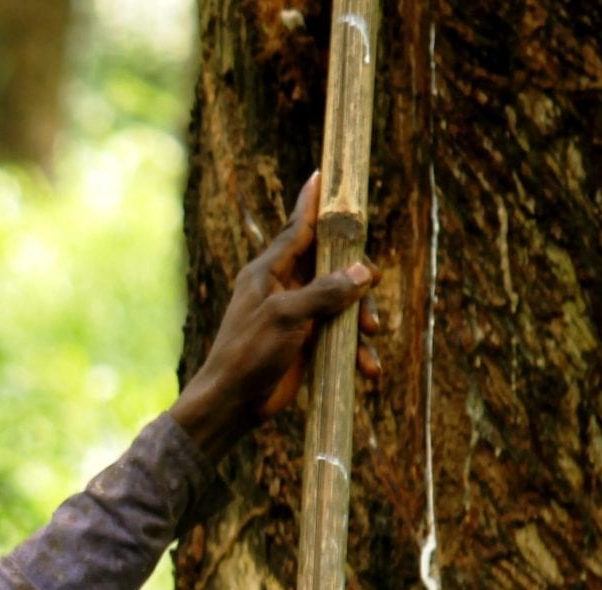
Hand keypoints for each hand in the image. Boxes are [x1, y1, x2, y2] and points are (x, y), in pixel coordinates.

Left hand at [169, 172, 384, 461]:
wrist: (232, 404)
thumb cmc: (247, 354)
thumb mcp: (285, 317)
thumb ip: (323, 292)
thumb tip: (362, 273)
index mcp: (269, 271)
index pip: (298, 228)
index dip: (314, 203)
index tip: (324, 173)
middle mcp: (285, 287)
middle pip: (334, 265)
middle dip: (358, 281)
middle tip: (369, 298)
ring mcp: (298, 315)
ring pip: (344, 301)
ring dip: (362, 319)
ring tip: (370, 338)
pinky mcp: (308, 342)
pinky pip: (341, 335)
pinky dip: (356, 350)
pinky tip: (367, 369)